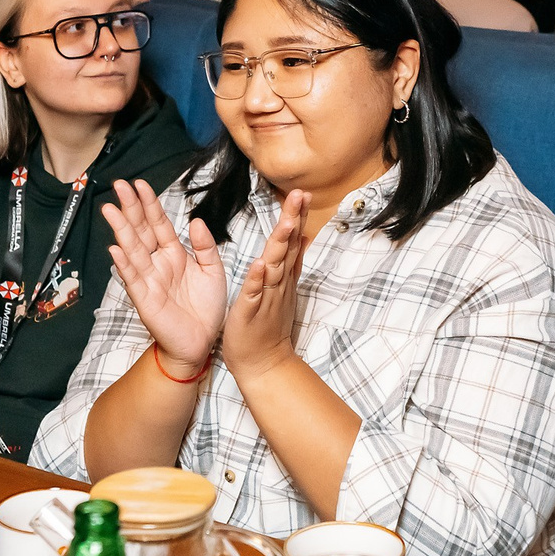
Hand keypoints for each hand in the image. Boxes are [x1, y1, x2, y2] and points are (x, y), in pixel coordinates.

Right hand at [102, 178, 228, 375]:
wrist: (202, 342)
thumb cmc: (206, 308)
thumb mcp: (213, 271)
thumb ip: (205, 246)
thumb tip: (195, 221)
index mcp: (174, 254)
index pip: (159, 224)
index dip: (150, 204)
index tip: (141, 184)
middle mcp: (158, 263)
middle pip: (141, 231)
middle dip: (131, 208)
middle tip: (120, 186)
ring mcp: (149, 280)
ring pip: (133, 250)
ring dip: (122, 230)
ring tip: (111, 210)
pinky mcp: (145, 299)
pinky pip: (133, 279)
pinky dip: (124, 265)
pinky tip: (116, 250)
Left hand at [220, 190, 307, 377]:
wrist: (264, 362)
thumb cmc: (269, 325)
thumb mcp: (284, 288)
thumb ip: (292, 262)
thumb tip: (302, 236)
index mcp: (283, 277)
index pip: (292, 241)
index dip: (297, 217)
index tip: (303, 193)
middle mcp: (278, 283)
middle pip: (288, 247)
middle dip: (294, 220)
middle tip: (301, 195)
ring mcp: (267, 297)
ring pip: (275, 266)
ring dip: (281, 245)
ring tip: (286, 223)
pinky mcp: (251, 312)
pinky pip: (255, 293)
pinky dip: (258, 279)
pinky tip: (261, 265)